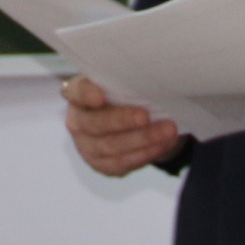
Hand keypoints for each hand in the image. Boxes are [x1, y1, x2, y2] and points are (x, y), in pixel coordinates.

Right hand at [63, 75, 183, 177]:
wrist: (126, 123)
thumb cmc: (122, 96)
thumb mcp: (120, 83)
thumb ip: (125, 82)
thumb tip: (150, 79)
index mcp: (77, 95)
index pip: (77, 92)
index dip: (87, 95)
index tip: (101, 97)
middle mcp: (77, 122)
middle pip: (95, 123)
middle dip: (122, 120)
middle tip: (145, 116)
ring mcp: (86, 146)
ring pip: (111, 146)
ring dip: (142, 139)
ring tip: (167, 130)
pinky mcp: (101, 165)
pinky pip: (122, 162)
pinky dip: (145, 153)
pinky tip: (162, 144)